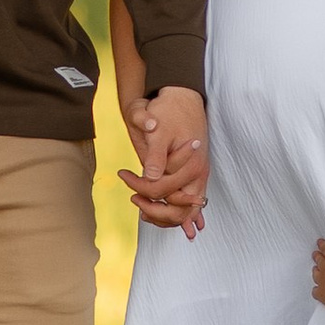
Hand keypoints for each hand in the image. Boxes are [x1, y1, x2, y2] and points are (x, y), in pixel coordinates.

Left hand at [116, 81, 208, 234]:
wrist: (183, 97)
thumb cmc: (170, 111)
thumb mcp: (159, 130)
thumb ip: (156, 155)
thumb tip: (150, 177)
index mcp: (191, 164)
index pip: (162, 190)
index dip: (139, 188)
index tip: (124, 175)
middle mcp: (199, 174)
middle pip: (179, 210)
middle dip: (155, 211)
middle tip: (134, 200)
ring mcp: (199, 176)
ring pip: (187, 211)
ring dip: (167, 217)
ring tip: (145, 212)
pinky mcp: (196, 175)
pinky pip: (192, 203)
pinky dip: (183, 214)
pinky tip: (185, 227)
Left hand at [310, 223, 324, 310]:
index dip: (322, 244)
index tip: (320, 242)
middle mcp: (324, 268)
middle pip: (319, 260)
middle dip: (317, 256)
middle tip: (315, 253)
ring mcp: (321, 281)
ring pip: (316, 274)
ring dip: (316, 270)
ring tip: (316, 269)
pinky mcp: (322, 293)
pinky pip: (316, 291)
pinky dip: (316, 290)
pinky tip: (317, 289)